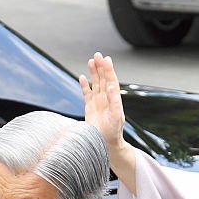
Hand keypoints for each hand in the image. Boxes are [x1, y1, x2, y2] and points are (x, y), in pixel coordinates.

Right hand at [80, 53, 136, 193]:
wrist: (105, 144)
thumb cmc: (113, 133)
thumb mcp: (116, 117)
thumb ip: (114, 102)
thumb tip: (112, 87)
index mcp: (114, 100)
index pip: (111, 81)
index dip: (109, 70)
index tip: (106, 59)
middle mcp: (107, 99)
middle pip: (104, 79)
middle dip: (101, 67)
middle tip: (97, 55)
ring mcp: (98, 103)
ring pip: (96, 84)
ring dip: (94, 73)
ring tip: (91, 61)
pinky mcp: (90, 108)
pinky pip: (87, 93)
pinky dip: (85, 85)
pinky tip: (82, 77)